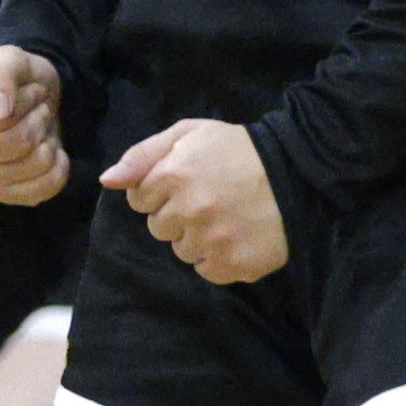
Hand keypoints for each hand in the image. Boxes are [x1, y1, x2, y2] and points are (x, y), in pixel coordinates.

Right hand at [0, 44, 65, 206]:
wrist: (32, 97)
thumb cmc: (15, 76)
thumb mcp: (9, 57)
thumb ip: (0, 76)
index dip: (25, 103)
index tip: (31, 90)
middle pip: (11, 145)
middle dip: (38, 121)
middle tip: (40, 107)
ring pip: (28, 168)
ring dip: (48, 141)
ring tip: (42, 125)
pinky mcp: (0, 192)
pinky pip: (39, 192)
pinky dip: (57, 168)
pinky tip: (51, 149)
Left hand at [102, 115, 288, 284]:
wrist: (297, 174)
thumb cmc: (238, 150)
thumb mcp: (189, 135)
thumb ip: (143, 155)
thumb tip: (107, 180)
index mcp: (174, 174)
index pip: (139, 199)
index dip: (160, 190)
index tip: (184, 183)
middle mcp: (189, 210)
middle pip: (158, 228)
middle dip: (176, 215)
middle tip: (208, 199)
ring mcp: (211, 241)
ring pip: (181, 251)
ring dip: (197, 238)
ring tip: (224, 217)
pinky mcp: (232, 265)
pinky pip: (206, 271)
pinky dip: (218, 258)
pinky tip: (235, 236)